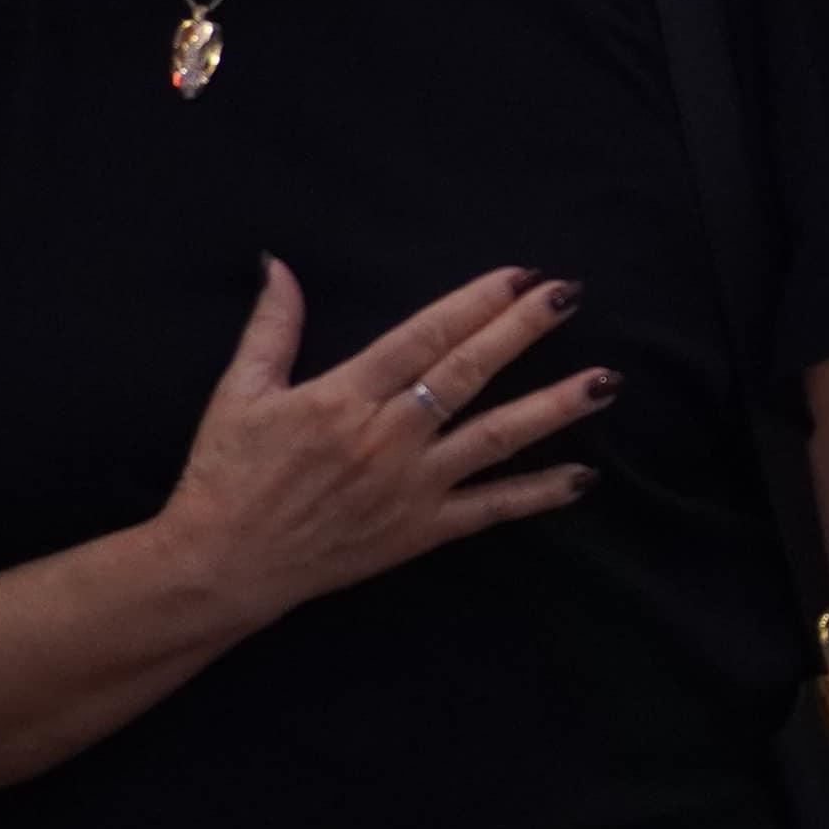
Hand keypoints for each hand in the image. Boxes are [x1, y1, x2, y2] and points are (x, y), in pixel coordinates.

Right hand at [153, 263, 605, 621]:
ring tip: (606, 382)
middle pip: (468, 373)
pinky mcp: (420, 530)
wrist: (222, 565)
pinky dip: (537, 494)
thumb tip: (278, 263)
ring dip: (554, 408)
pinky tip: (584, 477)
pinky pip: (490, 510)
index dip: (476, 302)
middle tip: (570, 296)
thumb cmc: (226, 475)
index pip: (424, 336)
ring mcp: (409, 486)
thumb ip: (270, 326)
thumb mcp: (240, 392)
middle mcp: (386, 437)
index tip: (521, 275)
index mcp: (344, 395)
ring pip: (495, 439)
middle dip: (523, 331)